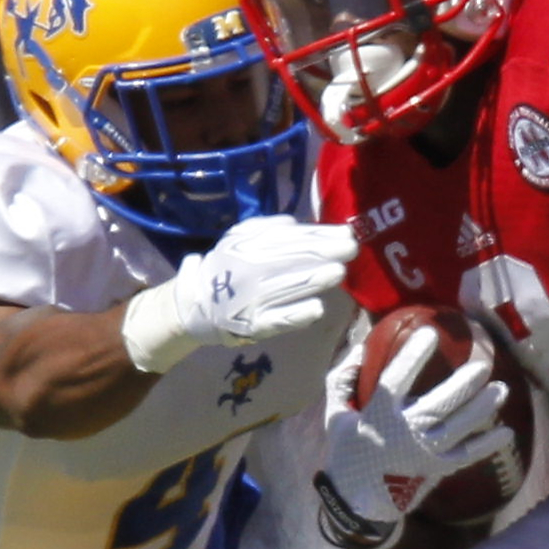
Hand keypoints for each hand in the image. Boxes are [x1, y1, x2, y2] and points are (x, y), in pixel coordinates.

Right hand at [122, 216, 353, 372]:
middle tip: (351, 248)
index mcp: (249, 246)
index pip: (290, 238)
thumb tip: (297, 224)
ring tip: (338, 273)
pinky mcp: (256, 324)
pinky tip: (316, 308)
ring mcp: (254, 298)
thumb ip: (267, 229)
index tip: (347, 233)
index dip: (320, 236)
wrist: (197, 303)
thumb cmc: (229, 267)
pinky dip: (298, 314)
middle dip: (325, 253)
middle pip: (292, 259)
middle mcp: (251, 269)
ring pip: (289, 288)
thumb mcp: (240, 239)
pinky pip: (280, 319)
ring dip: (315, 280)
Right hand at [310, 330, 505, 548]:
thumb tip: (359, 347)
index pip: (396, 380)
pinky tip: (507, 432)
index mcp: (377, 416)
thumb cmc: (347, 450)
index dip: (413, 356)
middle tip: (482, 366)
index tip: (430, 333)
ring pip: (458, 428)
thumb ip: (343, 379)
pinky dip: (487, 445)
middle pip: (438, 405)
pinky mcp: (437, 469)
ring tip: (501, 389)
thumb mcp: (336, 414)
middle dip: (462, 385)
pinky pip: (467, 456)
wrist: (357, 500)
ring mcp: (424, 453)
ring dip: (482, 408)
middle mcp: (404, 434)